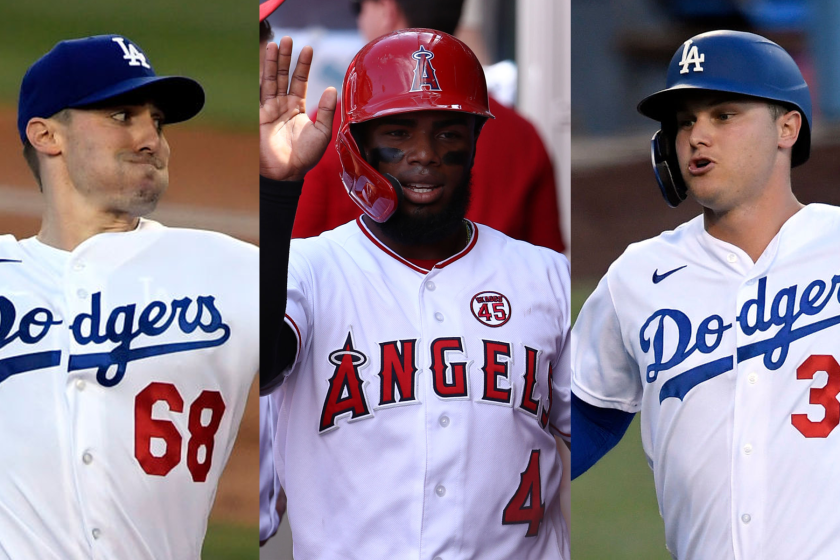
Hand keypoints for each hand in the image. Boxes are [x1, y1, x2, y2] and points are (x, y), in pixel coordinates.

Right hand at [260, 36, 336, 180]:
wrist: (287, 172)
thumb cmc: (305, 157)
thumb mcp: (323, 132)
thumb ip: (327, 111)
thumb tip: (333, 89)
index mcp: (297, 108)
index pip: (299, 81)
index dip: (303, 65)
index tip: (308, 48)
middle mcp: (282, 106)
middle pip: (282, 75)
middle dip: (285, 58)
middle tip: (288, 39)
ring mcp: (270, 109)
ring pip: (270, 80)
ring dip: (272, 62)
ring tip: (275, 44)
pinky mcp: (260, 115)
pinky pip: (260, 92)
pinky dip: (260, 77)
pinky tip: (262, 63)